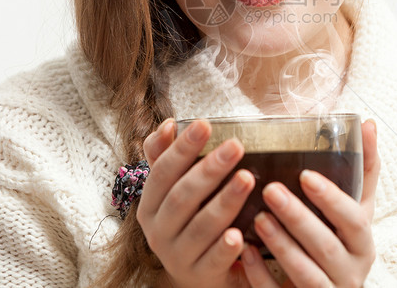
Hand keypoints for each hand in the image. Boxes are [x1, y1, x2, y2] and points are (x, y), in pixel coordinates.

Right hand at [138, 118, 255, 287]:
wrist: (196, 276)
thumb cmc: (188, 222)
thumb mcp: (173, 192)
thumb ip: (166, 158)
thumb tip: (168, 125)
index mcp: (150, 205)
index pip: (162, 172)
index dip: (182, 148)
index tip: (204, 124)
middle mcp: (158, 231)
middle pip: (182, 197)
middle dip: (209, 169)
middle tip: (236, 145)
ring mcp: (177, 256)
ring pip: (200, 227)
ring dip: (224, 201)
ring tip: (246, 178)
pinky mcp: (200, 276)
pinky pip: (213, 261)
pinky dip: (225, 248)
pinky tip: (239, 235)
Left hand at [240, 119, 379, 287]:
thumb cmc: (341, 242)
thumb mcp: (356, 210)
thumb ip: (363, 171)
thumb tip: (368, 123)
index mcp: (363, 243)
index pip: (354, 220)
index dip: (332, 199)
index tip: (305, 175)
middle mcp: (351, 272)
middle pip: (327, 247)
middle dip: (299, 219)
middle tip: (271, 190)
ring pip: (306, 274)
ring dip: (281, 246)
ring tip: (257, 218)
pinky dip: (261, 276)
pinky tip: (244, 251)